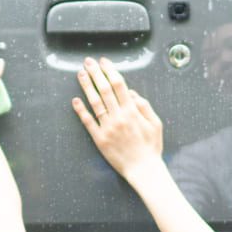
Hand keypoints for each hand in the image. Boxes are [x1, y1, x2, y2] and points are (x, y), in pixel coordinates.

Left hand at [72, 57, 163, 179]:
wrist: (143, 169)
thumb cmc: (151, 147)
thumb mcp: (155, 123)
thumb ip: (144, 106)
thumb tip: (130, 92)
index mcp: (132, 111)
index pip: (119, 85)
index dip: (110, 71)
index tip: (103, 62)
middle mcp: (119, 117)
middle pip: (105, 89)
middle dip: (96, 73)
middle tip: (88, 62)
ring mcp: (108, 128)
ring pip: (95, 102)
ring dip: (87, 86)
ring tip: (80, 74)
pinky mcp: (100, 139)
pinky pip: (88, 122)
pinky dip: (81, 110)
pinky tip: (75, 100)